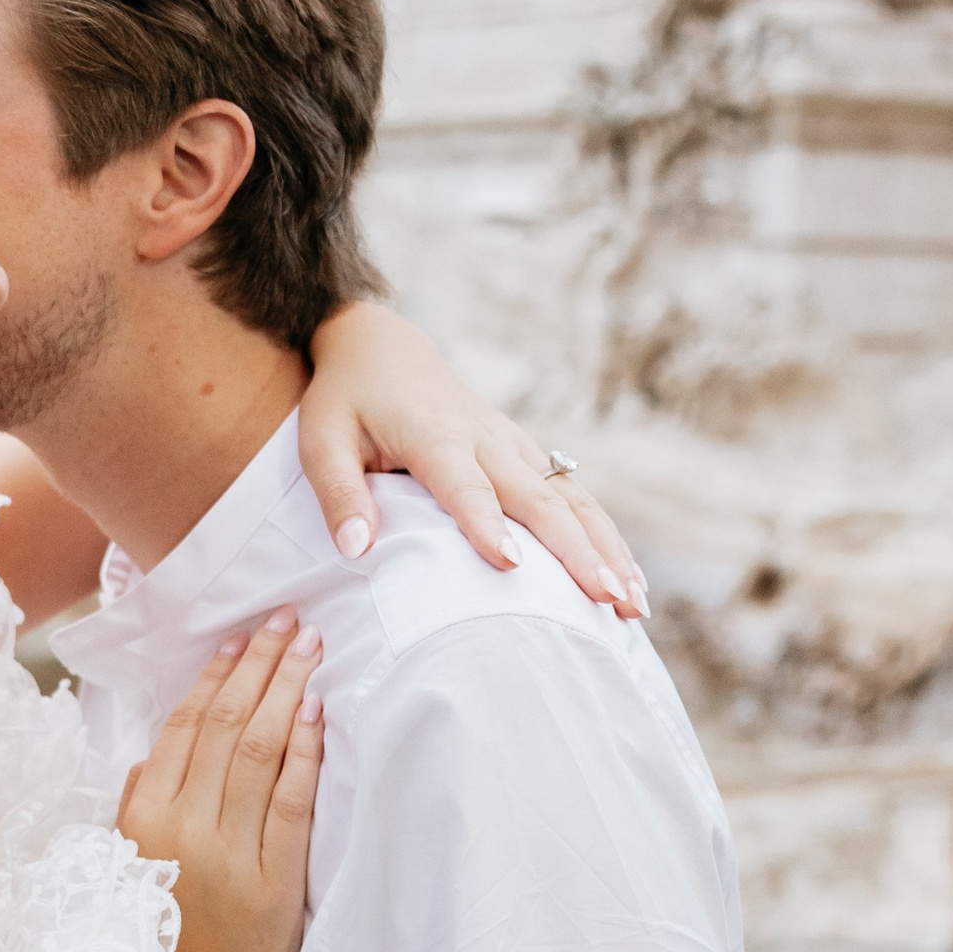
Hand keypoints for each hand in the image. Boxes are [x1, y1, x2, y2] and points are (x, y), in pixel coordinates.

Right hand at [119, 611, 322, 951]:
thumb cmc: (156, 951)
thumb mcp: (123, 877)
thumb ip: (132, 813)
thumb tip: (147, 759)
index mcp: (140, 824)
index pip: (179, 731)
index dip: (211, 680)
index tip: (236, 640)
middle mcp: (183, 831)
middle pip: (223, 727)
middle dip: (257, 665)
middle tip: (284, 617)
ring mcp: (231, 855)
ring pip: (258, 751)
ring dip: (285, 689)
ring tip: (307, 643)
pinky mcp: (276, 883)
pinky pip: (293, 801)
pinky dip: (305, 751)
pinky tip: (317, 710)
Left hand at [301, 302, 647, 615]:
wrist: (384, 348)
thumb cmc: (346, 401)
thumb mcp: (320, 440)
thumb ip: (338, 494)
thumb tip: (355, 549)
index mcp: (434, 435)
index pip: (464, 485)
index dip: (485, 523)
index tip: (510, 564)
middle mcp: (486, 438)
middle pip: (538, 498)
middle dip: (575, 550)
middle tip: (604, 599)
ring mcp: (514, 444)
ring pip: (571, 498)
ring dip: (606, 549)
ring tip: (632, 603)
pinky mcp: (527, 453)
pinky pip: (575, 496)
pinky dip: (605, 537)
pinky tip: (627, 578)